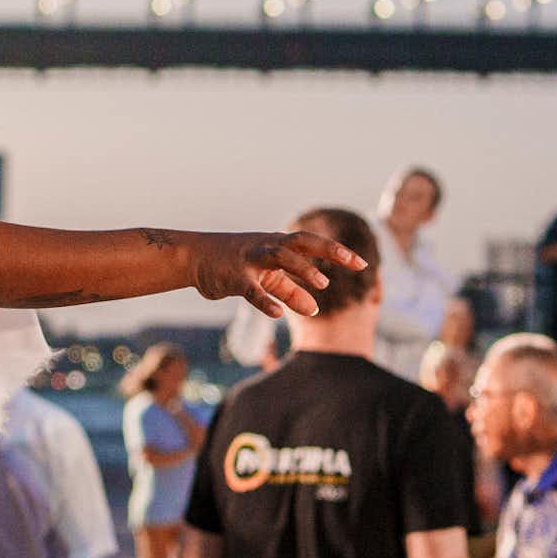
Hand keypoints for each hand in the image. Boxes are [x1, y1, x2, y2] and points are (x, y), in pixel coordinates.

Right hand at [191, 229, 365, 321]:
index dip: (338, 252)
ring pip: (280, 257)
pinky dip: (265, 301)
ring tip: (324, 284)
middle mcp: (268, 246)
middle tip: (355, 263)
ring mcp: (251, 260)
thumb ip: (291, 292)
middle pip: (303, 242)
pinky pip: (251, 289)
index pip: (313, 244)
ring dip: (302, 269)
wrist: (194, 258)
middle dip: (330, 250)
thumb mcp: (267, 279)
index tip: (363, 263)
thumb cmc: (235, 265)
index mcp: (278, 245)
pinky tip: (278, 315)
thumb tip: (315, 308)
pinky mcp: (234, 278)